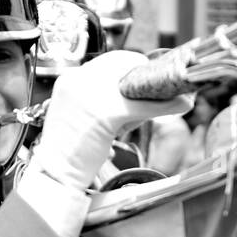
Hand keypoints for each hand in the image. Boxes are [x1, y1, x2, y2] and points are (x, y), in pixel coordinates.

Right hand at [32, 51, 190, 193]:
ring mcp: (91, 95)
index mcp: (70, 80)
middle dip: (147, 77)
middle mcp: (79, 81)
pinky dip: (166, 106)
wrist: (54, 175)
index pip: (109, 61)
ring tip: (174, 101)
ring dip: (159, 93)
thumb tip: (131, 97)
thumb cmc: (67, 153)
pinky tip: (182, 107)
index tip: (145, 79)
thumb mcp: (78, 117)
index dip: (132, 68)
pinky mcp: (106, 113)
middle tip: (166, 88)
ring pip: (137, 86)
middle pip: (125, 66)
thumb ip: (96, 101)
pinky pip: (144, 106)